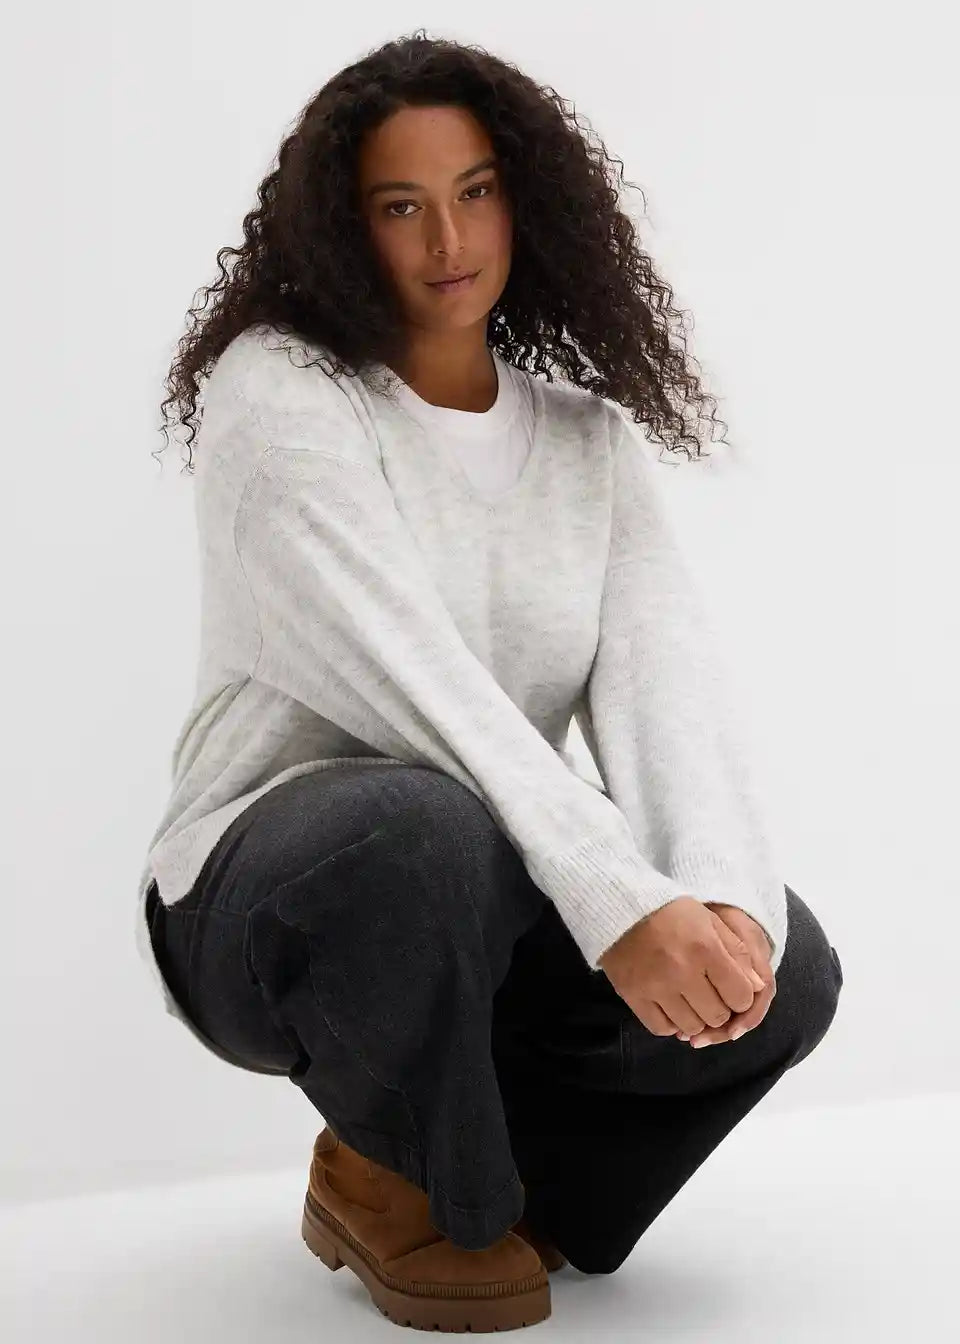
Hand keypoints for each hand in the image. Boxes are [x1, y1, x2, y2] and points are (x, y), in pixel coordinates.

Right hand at [597, 896, 765, 1038]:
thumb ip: (737, 953)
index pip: (741, 997)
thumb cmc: (672, 911)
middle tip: (708, 993)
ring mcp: (656, 987)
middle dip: (719, 1009)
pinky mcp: (634, 996)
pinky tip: (670, 1006)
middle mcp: (683, 972)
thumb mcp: (711, 921)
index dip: (740, 996)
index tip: (730, 987)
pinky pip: (662, 1028)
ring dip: (695, 1018)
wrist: (622, 907)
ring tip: (689, 999)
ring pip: (691, 1027)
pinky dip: (670, 1023)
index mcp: (706, 949)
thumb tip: (758, 987)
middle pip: (717, 1016)